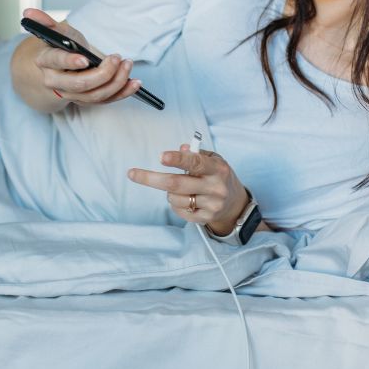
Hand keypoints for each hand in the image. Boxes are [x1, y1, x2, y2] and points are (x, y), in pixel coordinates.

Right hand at [23, 8, 139, 104]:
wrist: (57, 70)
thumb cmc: (60, 46)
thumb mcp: (56, 32)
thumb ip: (45, 22)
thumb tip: (29, 12)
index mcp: (46, 61)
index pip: (56, 62)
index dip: (70, 62)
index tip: (86, 59)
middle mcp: (56, 81)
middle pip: (80, 84)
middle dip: (102, 73)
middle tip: (117, 58)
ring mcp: (71, 94)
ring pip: (95, 95)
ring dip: (116, 82)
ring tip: (128, 65)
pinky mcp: (86, 100)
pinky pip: (105, 101)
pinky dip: (122, 93)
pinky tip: (135, 83)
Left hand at [127, 144, 249, 233]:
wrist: (235, 204)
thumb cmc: (218, 176)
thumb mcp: (214, 160)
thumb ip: (197, 154)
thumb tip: (180, 149)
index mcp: (218, 169)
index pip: (196, 162)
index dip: (178, 160)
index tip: (161, 157)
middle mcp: (215, 188)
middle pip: (176, 184)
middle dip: (151, 178)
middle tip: (132, 173)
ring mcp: (211, 205)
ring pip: (174, 198)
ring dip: (169, 192)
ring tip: (180, 188)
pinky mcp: (205, 218)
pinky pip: (178, 211)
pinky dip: (175, 203)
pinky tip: (185, 199)